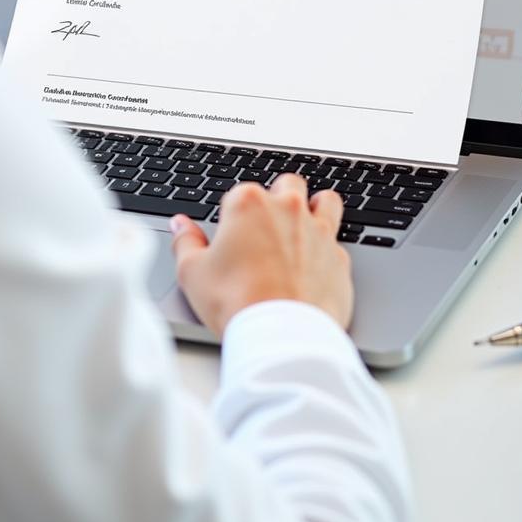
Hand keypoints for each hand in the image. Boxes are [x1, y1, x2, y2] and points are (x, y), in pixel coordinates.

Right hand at [169, 174, 353, 337]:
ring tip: (302, 227)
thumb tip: (181, 225)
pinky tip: (316, 267)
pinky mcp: (340, 259)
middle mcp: (287, 208)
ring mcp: (319, 231)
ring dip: (314, 208)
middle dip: (277, 199)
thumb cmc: (236, 302)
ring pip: (325, 201)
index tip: (228, 235)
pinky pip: (337, 244)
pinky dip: (327, 251)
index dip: (232, 214)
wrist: (282, 337)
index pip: (239, 192)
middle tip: (264, 226)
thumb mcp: (192, 273)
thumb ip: (186, 241)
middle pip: (287, 184)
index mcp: (248, 203)